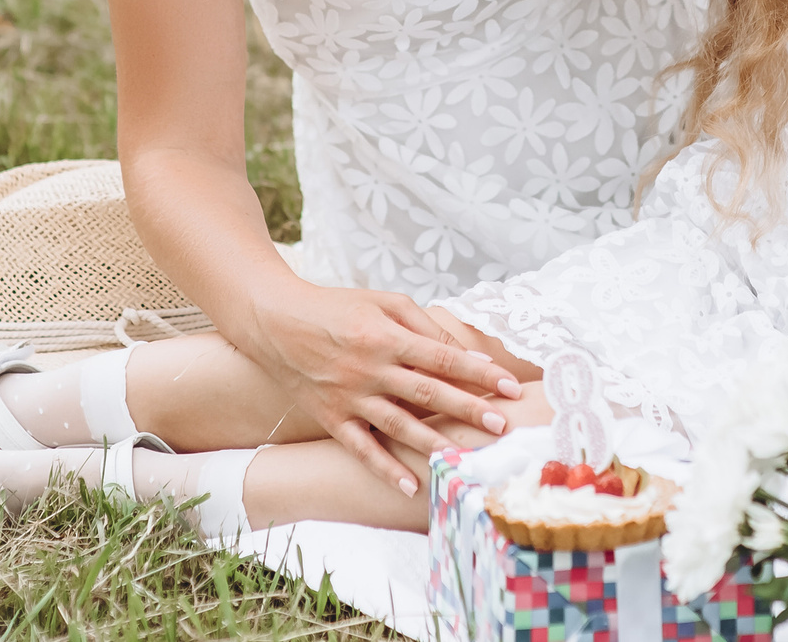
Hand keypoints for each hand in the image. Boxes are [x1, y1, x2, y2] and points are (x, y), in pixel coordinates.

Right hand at [248, 281, 524, 494]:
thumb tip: (464, 352)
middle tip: (502, 425)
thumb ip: (425, 325)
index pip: (443, 357)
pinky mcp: (332, 418)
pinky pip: (362, 448)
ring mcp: (350, 396)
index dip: (480, 372)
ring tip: (465, 457)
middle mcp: (371, 368)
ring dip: (435, 441)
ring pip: (399, 424)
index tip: (511, 387)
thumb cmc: (338, 308)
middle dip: (468, 408)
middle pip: (428, 392)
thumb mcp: (384, 302)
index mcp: (386, 335)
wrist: (276, 322)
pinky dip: (385, 468)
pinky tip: (410, 485)